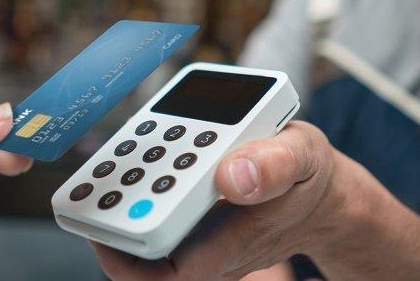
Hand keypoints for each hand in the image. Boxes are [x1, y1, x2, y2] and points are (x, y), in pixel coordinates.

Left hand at [92, 121, 348, 279]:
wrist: (323, 194)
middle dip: (115, 223)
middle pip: (148, 259)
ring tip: (109, 164)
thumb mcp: (304, 156)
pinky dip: (145, 187)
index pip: (170, 274)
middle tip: (96, 184)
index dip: (127, 260)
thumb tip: (232, 175)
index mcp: (234, 240)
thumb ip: (276, 164)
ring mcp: (202, 239)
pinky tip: (138, 152)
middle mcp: (211, 248)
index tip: (102, 227)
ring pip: (149, 239)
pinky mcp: (197, 224)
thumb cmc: (310, 177)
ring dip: (125, 204)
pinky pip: (161, 215)